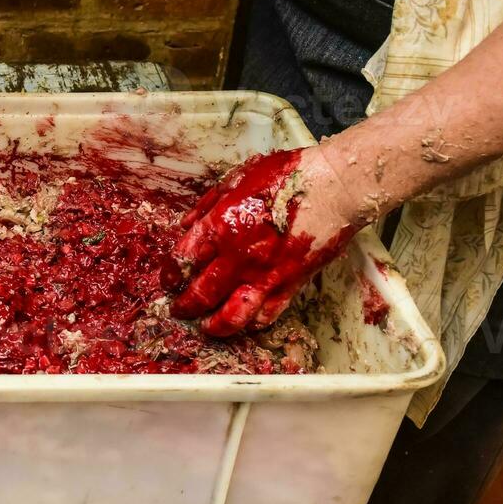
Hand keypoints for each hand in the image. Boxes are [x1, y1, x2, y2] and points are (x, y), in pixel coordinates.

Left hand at [170, 147, 358, 336]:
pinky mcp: (290, 285)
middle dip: (184, 306)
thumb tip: (186, 225)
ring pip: (232, 316)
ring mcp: (265, 275)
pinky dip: (252, 323)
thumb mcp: (237, 178)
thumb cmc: (287, 176)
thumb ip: (208, 205)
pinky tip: (244, 322)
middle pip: (200, 294)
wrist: (334, 187)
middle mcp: (238, 257)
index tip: (168, 278)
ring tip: (206, 327)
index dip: (170, 273)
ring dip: (214, 325)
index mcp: (220, 227)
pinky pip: (267, 315)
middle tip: (178, 309)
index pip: (182, 260)